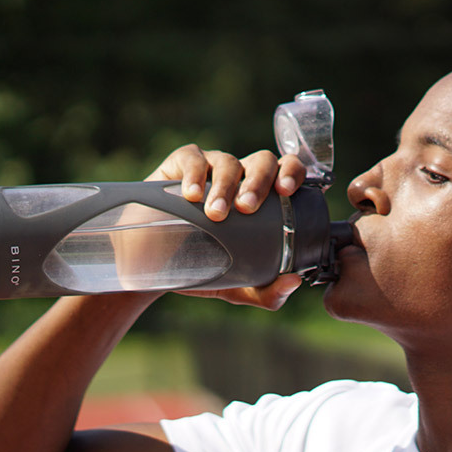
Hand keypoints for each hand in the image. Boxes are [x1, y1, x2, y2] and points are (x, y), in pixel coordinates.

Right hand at [146, 144, 307, 308]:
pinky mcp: (181, 165)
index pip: (288, 171)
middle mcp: (243, 177)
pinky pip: (193, 158)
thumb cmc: (207, 267)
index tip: (286, 191)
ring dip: (226, 186)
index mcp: (265, 197)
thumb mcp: (240, 285)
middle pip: (263, 161)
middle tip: (247, 208)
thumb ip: (269, 292)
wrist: (158, 265)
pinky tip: (191, 194)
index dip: (293, 172)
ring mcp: (213, 168)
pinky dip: (195, 174)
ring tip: (215, 213)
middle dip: (259, 182)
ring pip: (229, 162)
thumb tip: (293, 282)